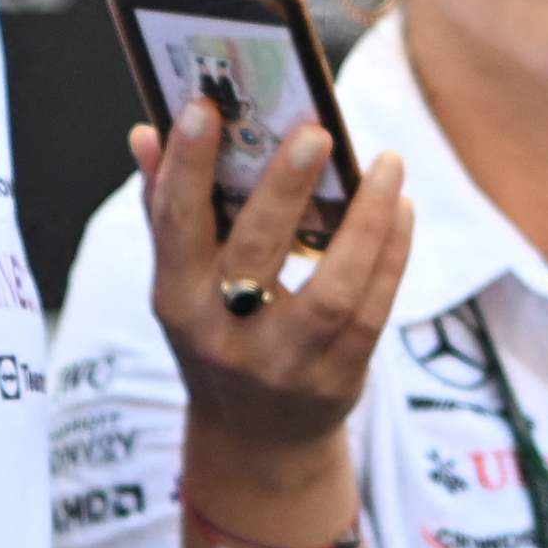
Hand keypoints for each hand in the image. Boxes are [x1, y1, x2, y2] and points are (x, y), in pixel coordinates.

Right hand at [138, 108, 411, 469]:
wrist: (255, 439)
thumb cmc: (217, 335)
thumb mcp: (182, 286)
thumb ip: (166, 210)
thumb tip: (146, 132)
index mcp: (177, 301)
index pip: (177, 227)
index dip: (187, 167)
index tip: (205, 108)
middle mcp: (224, 336)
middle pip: (257, 253)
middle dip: (284, 188)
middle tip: (316, 130)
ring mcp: (284, 364)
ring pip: (333, 289)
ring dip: (365, 220)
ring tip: (387, 163)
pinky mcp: (338, 379)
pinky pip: (373, 312)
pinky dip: (391, 256)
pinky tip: (401, 208)